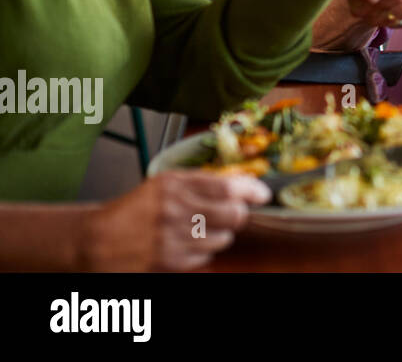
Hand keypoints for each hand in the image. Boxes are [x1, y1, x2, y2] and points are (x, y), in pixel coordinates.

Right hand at [81, 171, 269, 270]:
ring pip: (223, 238)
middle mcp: (174, 209)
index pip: (227, 186)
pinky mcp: (169, 262)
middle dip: (237, 215)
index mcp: (173, 184)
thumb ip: (203, 182)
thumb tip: (245, 184)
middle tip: (230, 214)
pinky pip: (205, 257)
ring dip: (218, 235)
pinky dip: (201, 253)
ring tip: (197, 231)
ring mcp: (172, 237)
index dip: (251, 190)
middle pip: (233, 214)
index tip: (262, 194)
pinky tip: (183, 245)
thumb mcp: (165, 184)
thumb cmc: (134, 210)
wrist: (96, 240)